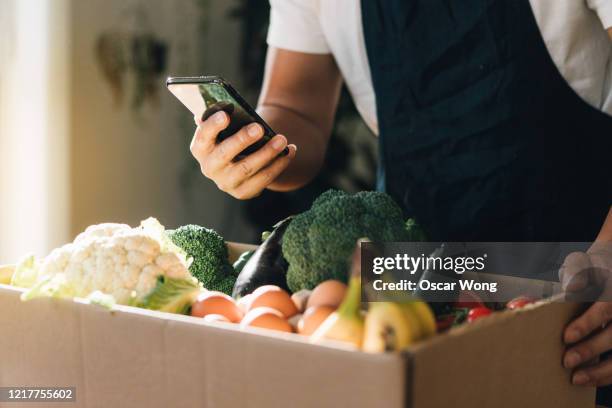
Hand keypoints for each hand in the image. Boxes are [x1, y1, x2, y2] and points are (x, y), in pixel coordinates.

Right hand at [190, 111, 296, 198]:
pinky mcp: (244, 191)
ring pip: (248, 168)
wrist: (238, 164)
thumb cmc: (230, 137)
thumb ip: (221, 116)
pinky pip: (264, 178)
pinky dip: (280, 163)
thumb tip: (224, 103)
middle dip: (242, 140)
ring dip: (267, 153)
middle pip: (225, 154)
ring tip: (282, 139)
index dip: (212, 126)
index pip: (202, 137)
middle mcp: (210, 167)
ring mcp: (226, 182)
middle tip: (259, 127)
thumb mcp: (223, 127)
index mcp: (200, 148)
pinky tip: (290, 151)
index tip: (225, 115)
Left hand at [560, 242, 611, 385]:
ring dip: (602, 370)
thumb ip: (578, 269)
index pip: (604, 308)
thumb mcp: (589, 260)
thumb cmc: (598, 268)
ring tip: (577, 378)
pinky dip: (608, 374)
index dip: (586, 324)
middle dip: (591, 349)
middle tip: (567, 360)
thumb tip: (572, 286)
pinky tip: (592, 380)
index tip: (566, 337)